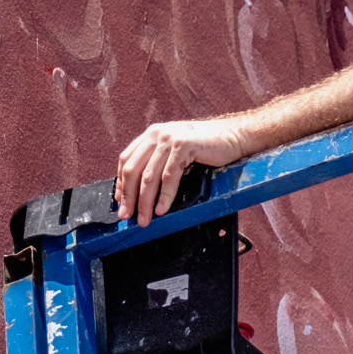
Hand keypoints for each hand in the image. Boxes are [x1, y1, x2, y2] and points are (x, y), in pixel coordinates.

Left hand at [114, 116, 249, 225]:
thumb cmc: (205, 148)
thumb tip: (141, 190)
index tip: (120, 202)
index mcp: (150, 135)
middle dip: (128, 196)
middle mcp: (156, 134)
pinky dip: (164, 196)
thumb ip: (158, 162)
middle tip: (127, 215)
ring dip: (145, 202)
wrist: (232, 136)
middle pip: (133, 170)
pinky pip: (169, 176)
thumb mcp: (175, 151)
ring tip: (145, 219)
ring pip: (150, 176)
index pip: (126, 160)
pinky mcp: (183, 146)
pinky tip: (162, 209)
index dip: (121, 183)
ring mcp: (169, 139)